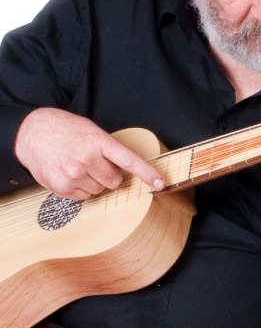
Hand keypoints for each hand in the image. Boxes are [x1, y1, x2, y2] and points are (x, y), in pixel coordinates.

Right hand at [14, 107, 164, 198]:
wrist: (32, 133)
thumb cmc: (66, 130)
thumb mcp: (91, 131)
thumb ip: (108, 149)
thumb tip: (124, 170)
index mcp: (98, 141)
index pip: (129, 160)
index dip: (147, 173)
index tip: (161, 183)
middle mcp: (87, 159)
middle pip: (114, 181)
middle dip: (111, 175)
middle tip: (98, 164)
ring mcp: (73, 175)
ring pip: (99, 190)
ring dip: (94, 182)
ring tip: (80, 166)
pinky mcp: (60, 187)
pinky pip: (82, 197)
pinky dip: (81, 189)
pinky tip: (70, 174)